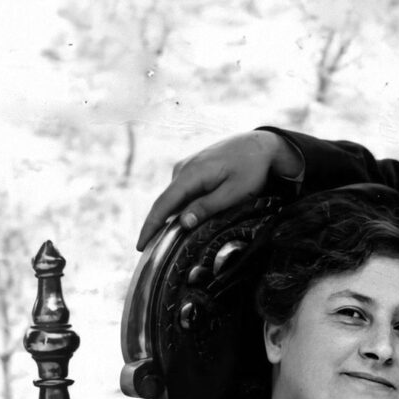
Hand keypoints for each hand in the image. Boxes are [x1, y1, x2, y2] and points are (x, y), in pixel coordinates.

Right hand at [136, 129, 297, 250]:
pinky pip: (181, 193)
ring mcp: (186, 167)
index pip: (163, 204)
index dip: (150, 226)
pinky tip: (183, 223)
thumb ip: (207, 207)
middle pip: (164, 203)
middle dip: (156, 227)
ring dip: (169, 218)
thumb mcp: (234, 192)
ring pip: (173, 199)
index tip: (139, 246)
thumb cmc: (251, 169)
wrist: (260, 145)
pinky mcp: (192, 169)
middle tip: (151, 254)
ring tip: (167, 243)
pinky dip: (179, 208)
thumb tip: (183, 223)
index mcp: (190, 174)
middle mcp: (182, 169)